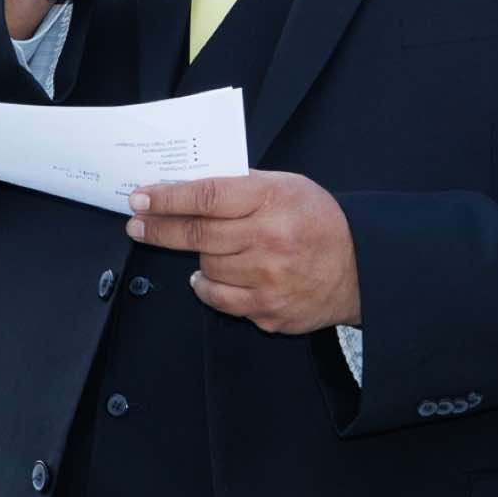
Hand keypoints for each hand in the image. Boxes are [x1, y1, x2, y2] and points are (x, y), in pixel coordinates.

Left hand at [126, 171, 360, 334]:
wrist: (360, 269)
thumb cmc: (319, 222)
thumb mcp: (287, 186)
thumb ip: (242, 186)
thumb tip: (188, 186)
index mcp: (273, 201)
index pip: (207, 196)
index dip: (168, 198)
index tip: (141, 198)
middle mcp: (269, 240)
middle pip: (198, 235)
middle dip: (159, 228)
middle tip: (137, 224)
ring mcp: (268, 280)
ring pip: (206, 267)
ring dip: (199, 256)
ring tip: (207, 248)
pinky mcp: (268, 310)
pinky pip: (219, 299)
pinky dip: (209, 287)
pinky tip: (211, 276)